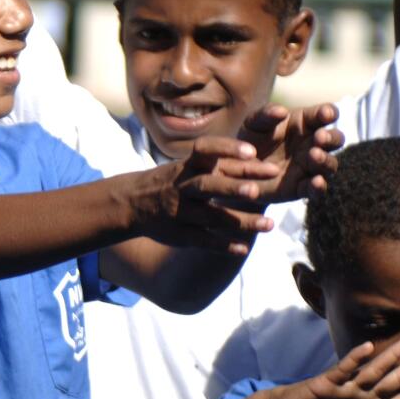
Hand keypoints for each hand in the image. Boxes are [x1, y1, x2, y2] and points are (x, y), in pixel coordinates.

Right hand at [133, 135, 279, 254]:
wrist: (130, 203)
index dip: (227, 150)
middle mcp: (182, 187)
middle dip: (231, 188)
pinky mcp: (178, 234)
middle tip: (256, 191)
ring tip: (269, 224)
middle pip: (206, 186)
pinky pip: (203, 240)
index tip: (253, 152)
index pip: (206, 152)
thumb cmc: (172, 181)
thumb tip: (261, 160)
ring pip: (211, 216)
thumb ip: (220, 164)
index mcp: (187, 166)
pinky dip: (224, 245)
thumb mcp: (188, 167)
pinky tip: (244, 248)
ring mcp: (179, 212)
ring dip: (240, 221)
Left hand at [236, 102, 342, 202]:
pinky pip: (316, 189)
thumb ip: (265, 115)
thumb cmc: (250, 139)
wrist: (236, 170)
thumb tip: (282, 111)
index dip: (329, 113)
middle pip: (335, 139)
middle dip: (331, 137)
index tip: (325, 114)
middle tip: (319, 137)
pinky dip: (319, 187)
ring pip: (329, 164)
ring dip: (325, 160)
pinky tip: (316, 182)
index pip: (325, 114)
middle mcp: (313, 144)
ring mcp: (310, 167)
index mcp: (305, 123)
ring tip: (314, 155)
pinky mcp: (302, 188)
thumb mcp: (253, 124)